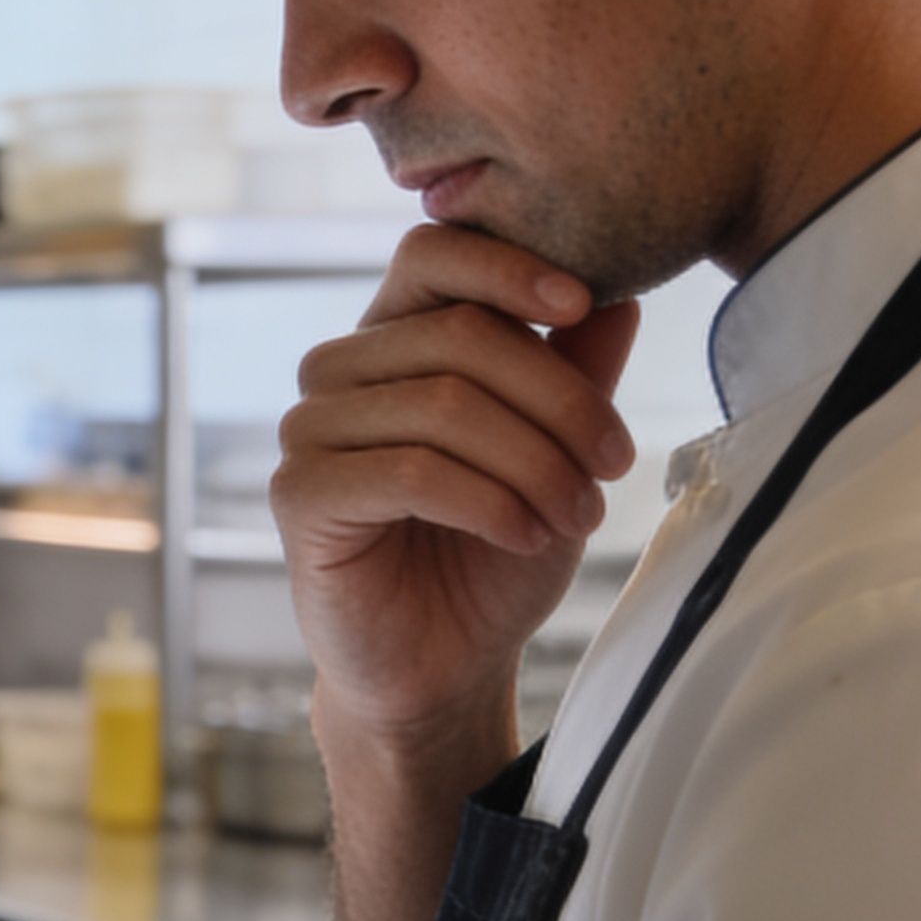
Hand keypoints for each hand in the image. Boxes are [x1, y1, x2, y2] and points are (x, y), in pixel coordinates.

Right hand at [273, 226, 638, 753]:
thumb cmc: (494, 552)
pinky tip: (525, 535)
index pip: (432, 255)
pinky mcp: (301, 494)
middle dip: (557, 399)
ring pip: (442, 404)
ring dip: (534, 462)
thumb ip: (575, 374)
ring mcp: (311, 429)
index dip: (507, 267)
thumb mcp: (556, 454)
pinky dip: (488, 502)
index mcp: (394, 338)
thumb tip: (619, 294)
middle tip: (614, 464)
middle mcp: (340, 370)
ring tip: (577, 516)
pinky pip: (409, 472)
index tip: (580, 307)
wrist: (443, 665)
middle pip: (459, 334)